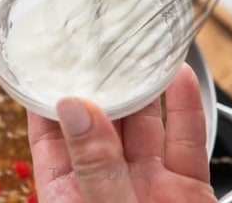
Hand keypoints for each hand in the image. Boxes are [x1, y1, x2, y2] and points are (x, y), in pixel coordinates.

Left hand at [27, 63, 216, 202]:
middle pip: (101, 122)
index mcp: (70, 196)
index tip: (44, 61)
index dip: (46, 99)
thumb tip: (72, 108)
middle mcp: (108, 184)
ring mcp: (150, 184)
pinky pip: (187, 140)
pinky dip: (185, 108)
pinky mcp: (188, 188)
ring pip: (145, 125)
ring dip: (143, 88)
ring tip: (136, 50)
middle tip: (97, 44)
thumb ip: (91, 166)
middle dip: (101, 84)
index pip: (49, 137)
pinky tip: (176, 78)